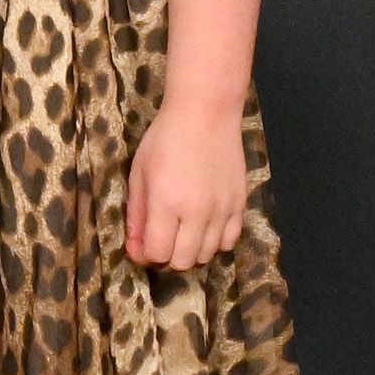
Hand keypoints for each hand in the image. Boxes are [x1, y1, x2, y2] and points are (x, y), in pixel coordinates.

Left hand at [125, 104, 248, 271]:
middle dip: (167, 257)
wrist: (206, 113)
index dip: (146, 254)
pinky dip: (215, 242)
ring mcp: (222, 210)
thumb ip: (136, 215)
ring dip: (191, 251)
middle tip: (162, 240)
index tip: (142, 244)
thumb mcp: (140, 173)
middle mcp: (197, 212)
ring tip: (182, 231)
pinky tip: (204, 227)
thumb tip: (136, 249)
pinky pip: (229, 241)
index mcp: (166, 203)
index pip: (158, 253)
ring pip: (207, 256)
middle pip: (183, 261)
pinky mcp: (239, 204)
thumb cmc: (165, 138)